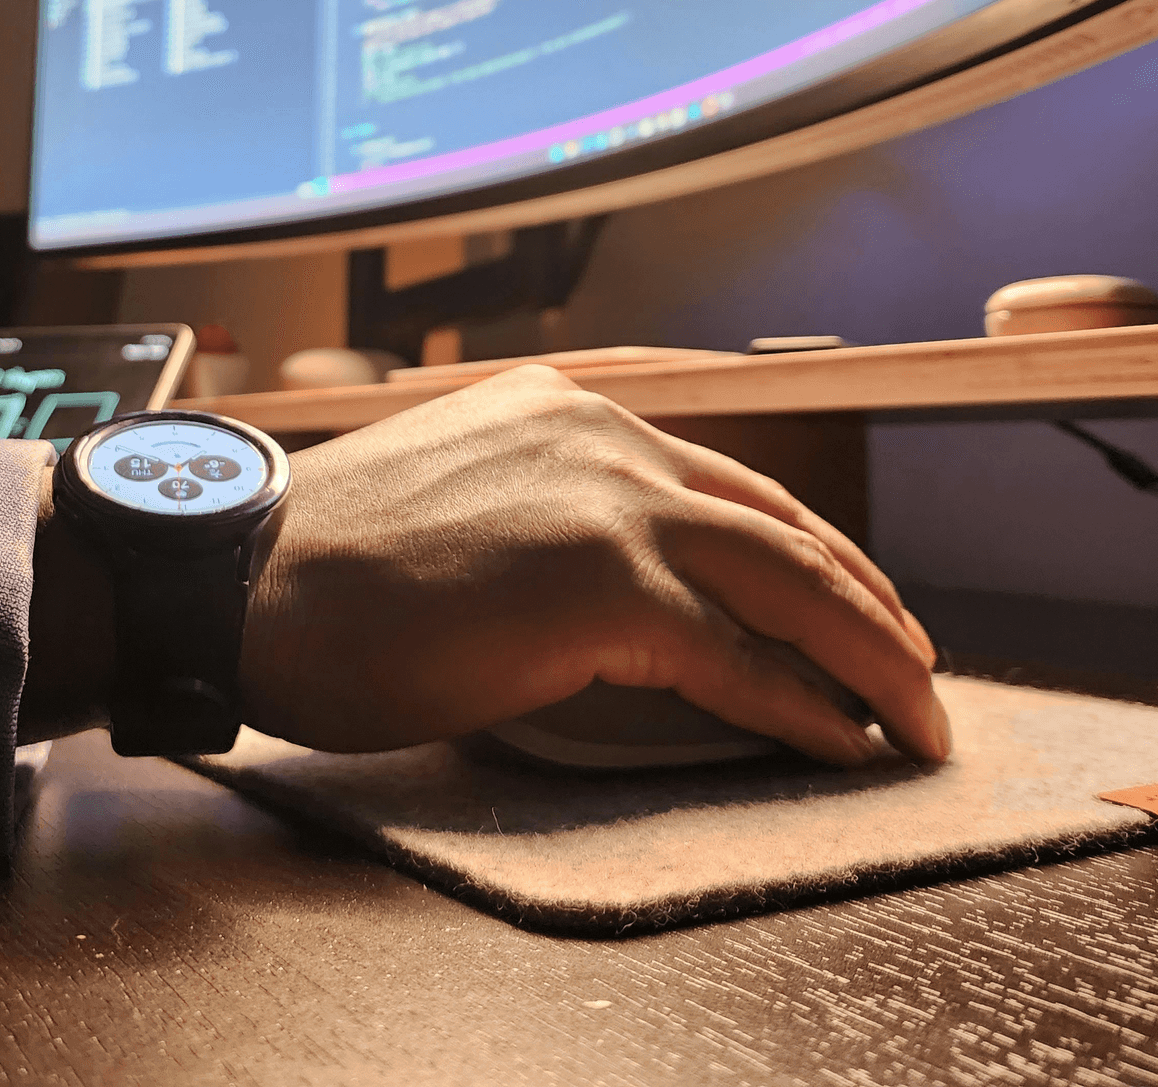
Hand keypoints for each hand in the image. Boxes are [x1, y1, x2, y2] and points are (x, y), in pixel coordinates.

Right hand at [240, 365, 946, 765]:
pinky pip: (741, 660)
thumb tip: (614, 590)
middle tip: (915, 669)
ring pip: (791, 583)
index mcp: (571, 411)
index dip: (806, 551)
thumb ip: (549, 513)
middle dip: (868, 606)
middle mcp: (607, 438)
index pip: (729, 482)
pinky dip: (804, 709)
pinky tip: (841, 746)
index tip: (849, 603)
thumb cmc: (325, 565)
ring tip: (914, 721)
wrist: (242, 578)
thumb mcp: (459, 498)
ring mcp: (611, 505)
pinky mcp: (604, 586)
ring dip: (870, 660)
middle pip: (785, 526)